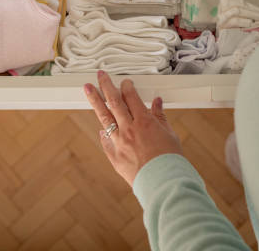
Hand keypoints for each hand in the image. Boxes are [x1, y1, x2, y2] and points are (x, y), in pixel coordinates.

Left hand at [84, 70, 182, 185]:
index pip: (131, 96)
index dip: (127, 86)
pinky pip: (105, 140)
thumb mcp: (169, 134)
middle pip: (114, 101)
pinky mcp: (114, 156)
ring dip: (95, 101)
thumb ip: (160, 116)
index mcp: (144, 121)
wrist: (164, 183)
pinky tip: (101, 127)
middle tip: (100, 75)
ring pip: (104, 117)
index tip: (125, 82)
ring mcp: (119, 142)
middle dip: (106, 85)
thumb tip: (157, 102)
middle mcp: (129, 129)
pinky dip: (104, 132)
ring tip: (87, 89)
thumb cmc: (170, 160)